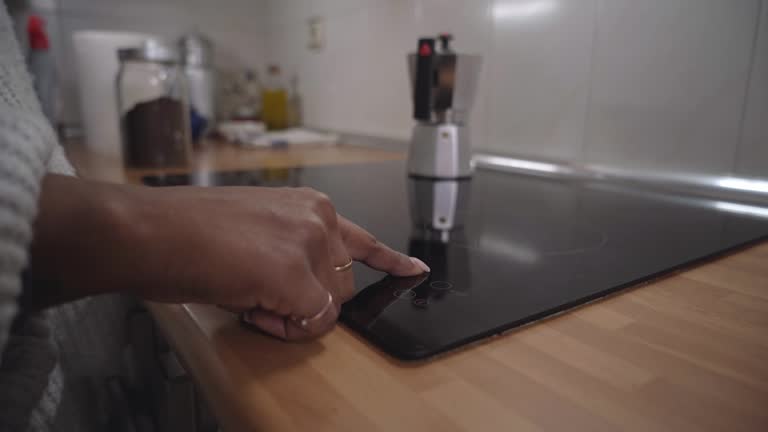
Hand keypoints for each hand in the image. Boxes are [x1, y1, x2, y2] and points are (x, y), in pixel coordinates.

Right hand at [28, 176, 428, 340]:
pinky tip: (253, 310)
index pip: (363, 240)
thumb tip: (302, 286)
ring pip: (329, 305)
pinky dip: (285, 328)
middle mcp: (317, 218)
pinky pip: (312, 321)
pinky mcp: (292, 274)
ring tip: (249, 299)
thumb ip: (289, 247)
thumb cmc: (183, 231)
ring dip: (293, 315)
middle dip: (307, 301)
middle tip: (260, 298)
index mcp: (309, 205)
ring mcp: (308, 243)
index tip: (414, 271)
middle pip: (342, 284)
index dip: (390, 262)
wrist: (145, 231)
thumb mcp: (252, 226)